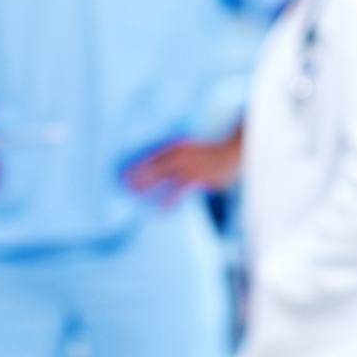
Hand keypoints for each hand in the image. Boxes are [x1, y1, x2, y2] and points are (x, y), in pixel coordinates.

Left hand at [122, 132, 242, 205]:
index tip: (122, 173)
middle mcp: (179, 154)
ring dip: (148, 186)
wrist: (233, 151)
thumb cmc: (211, 153)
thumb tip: (164, 170)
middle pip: (153, 166)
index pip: (150, 155)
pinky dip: (169, 201)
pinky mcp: (195, 178)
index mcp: (176, 146)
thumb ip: (177, 158)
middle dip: (138, 176)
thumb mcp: (190, 150)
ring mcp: (187, 166)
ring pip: (162, 177)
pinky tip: (162, 209)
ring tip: (135, 195)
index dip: (136, 164)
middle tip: (123, 185)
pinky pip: (178, 191)